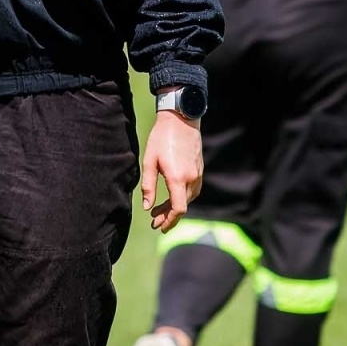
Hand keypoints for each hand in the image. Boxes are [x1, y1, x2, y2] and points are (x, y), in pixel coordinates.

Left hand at [141, 108, 202, 232]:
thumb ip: (148, 186)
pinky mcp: (200, 169)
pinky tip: (172, 197)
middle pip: (182, 206)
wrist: (181, 119)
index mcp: (177, 178)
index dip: (169, 221)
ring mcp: (198, 174)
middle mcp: (191, 178)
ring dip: (174, 208)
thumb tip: (147, 207)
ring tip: (159, 210)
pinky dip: (182, 198)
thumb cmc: (161, 138)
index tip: (159, 227)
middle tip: (154, 221)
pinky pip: (192, 191)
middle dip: (168, 217)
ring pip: (188, 199)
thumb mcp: (149, 161)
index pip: (178, 209)